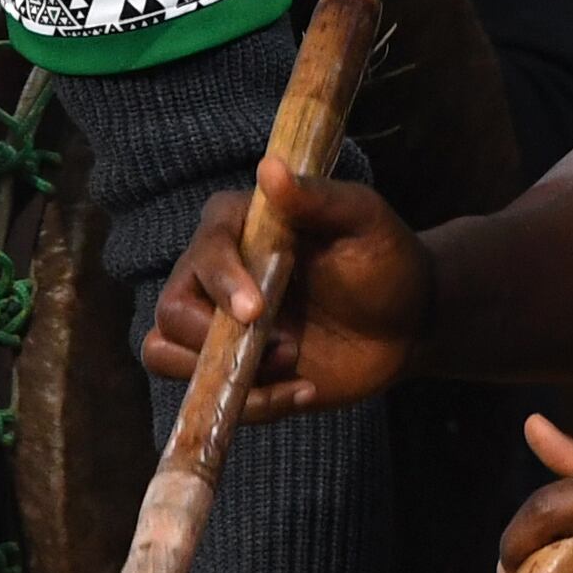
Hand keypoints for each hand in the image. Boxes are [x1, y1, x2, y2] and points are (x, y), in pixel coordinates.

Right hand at [142, 153, 432, 419]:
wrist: (407, 325)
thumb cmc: (385, 261)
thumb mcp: (363, 221)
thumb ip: (318, 198)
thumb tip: (269, 168)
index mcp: (236, 226)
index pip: (203, 253)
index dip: (222, 284)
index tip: (256, 310)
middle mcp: (214, 274)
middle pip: (172, 310)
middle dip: (218, 340)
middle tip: (286, 347)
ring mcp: (217, 325)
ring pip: (165, 354)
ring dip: (223, 375)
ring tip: (290, 369)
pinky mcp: (230, 368)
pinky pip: (207, 395)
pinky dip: (252, 403)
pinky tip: (305, 390)